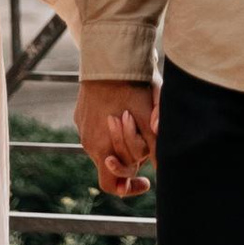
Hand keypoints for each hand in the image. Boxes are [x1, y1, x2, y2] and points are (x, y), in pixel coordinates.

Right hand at [73, 75, 158, 198]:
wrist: (108, 57)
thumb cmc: (132, 87)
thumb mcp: (149, 118)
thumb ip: (155, 146)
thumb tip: (163, 169)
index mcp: (102, 149)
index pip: (113, 185)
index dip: (130, 188)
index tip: (146, 182)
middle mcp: (89, 142)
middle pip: (112, 164)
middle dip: (130, 157)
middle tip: (145, 138)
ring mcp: (83, 128)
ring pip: (105, 146)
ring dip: (120, 140)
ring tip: (132, 117)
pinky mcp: (80, 115)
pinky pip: (96, 129)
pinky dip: (109, 127)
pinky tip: (121, 107)